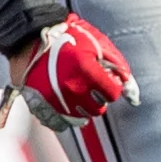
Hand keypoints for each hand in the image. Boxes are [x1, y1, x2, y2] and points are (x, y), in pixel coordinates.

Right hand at [12, 13, 139, 129]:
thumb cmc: (67, 37)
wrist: (29, 38)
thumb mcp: (96, 42)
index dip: (111, 86)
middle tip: (89, 85)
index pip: (112, 94)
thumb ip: (117, 64)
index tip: (104, 80)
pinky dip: (65, 117)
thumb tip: (131, 89)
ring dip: (83, 108)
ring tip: (77, 92)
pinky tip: (65, 103)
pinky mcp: (40, 106)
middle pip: (98, 109)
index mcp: (87, 71)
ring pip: (81, 118)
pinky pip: (61, 124)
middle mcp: (71, 89)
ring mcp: (55, 100)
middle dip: (98, 98)